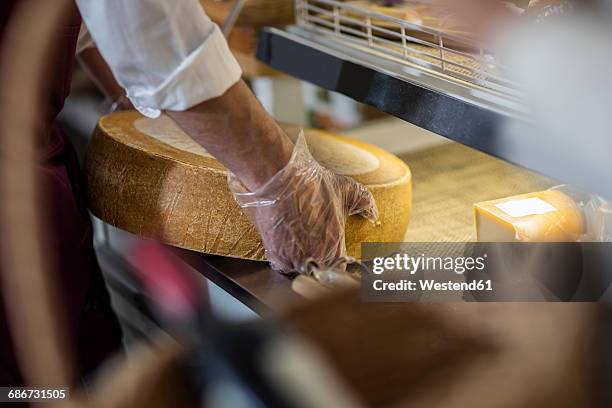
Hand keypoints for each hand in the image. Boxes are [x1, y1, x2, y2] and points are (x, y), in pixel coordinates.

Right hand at [229, 131, 377, 273]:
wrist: (280, 178)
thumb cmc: (313, 183)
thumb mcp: (346, 188)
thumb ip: (365, 202)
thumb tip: (373, 214)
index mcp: (335, 246)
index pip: (340, 270)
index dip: (336, 263)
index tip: (331, 255)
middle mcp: (316, 257)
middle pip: (319, 272)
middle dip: (317, 263)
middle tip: (312, 247)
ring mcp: (295, 259)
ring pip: (299, 270)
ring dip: (299, 261)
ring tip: (298, 243)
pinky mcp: (276, 256)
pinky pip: (282, 266)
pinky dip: (283, 258)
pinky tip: (285, 242)